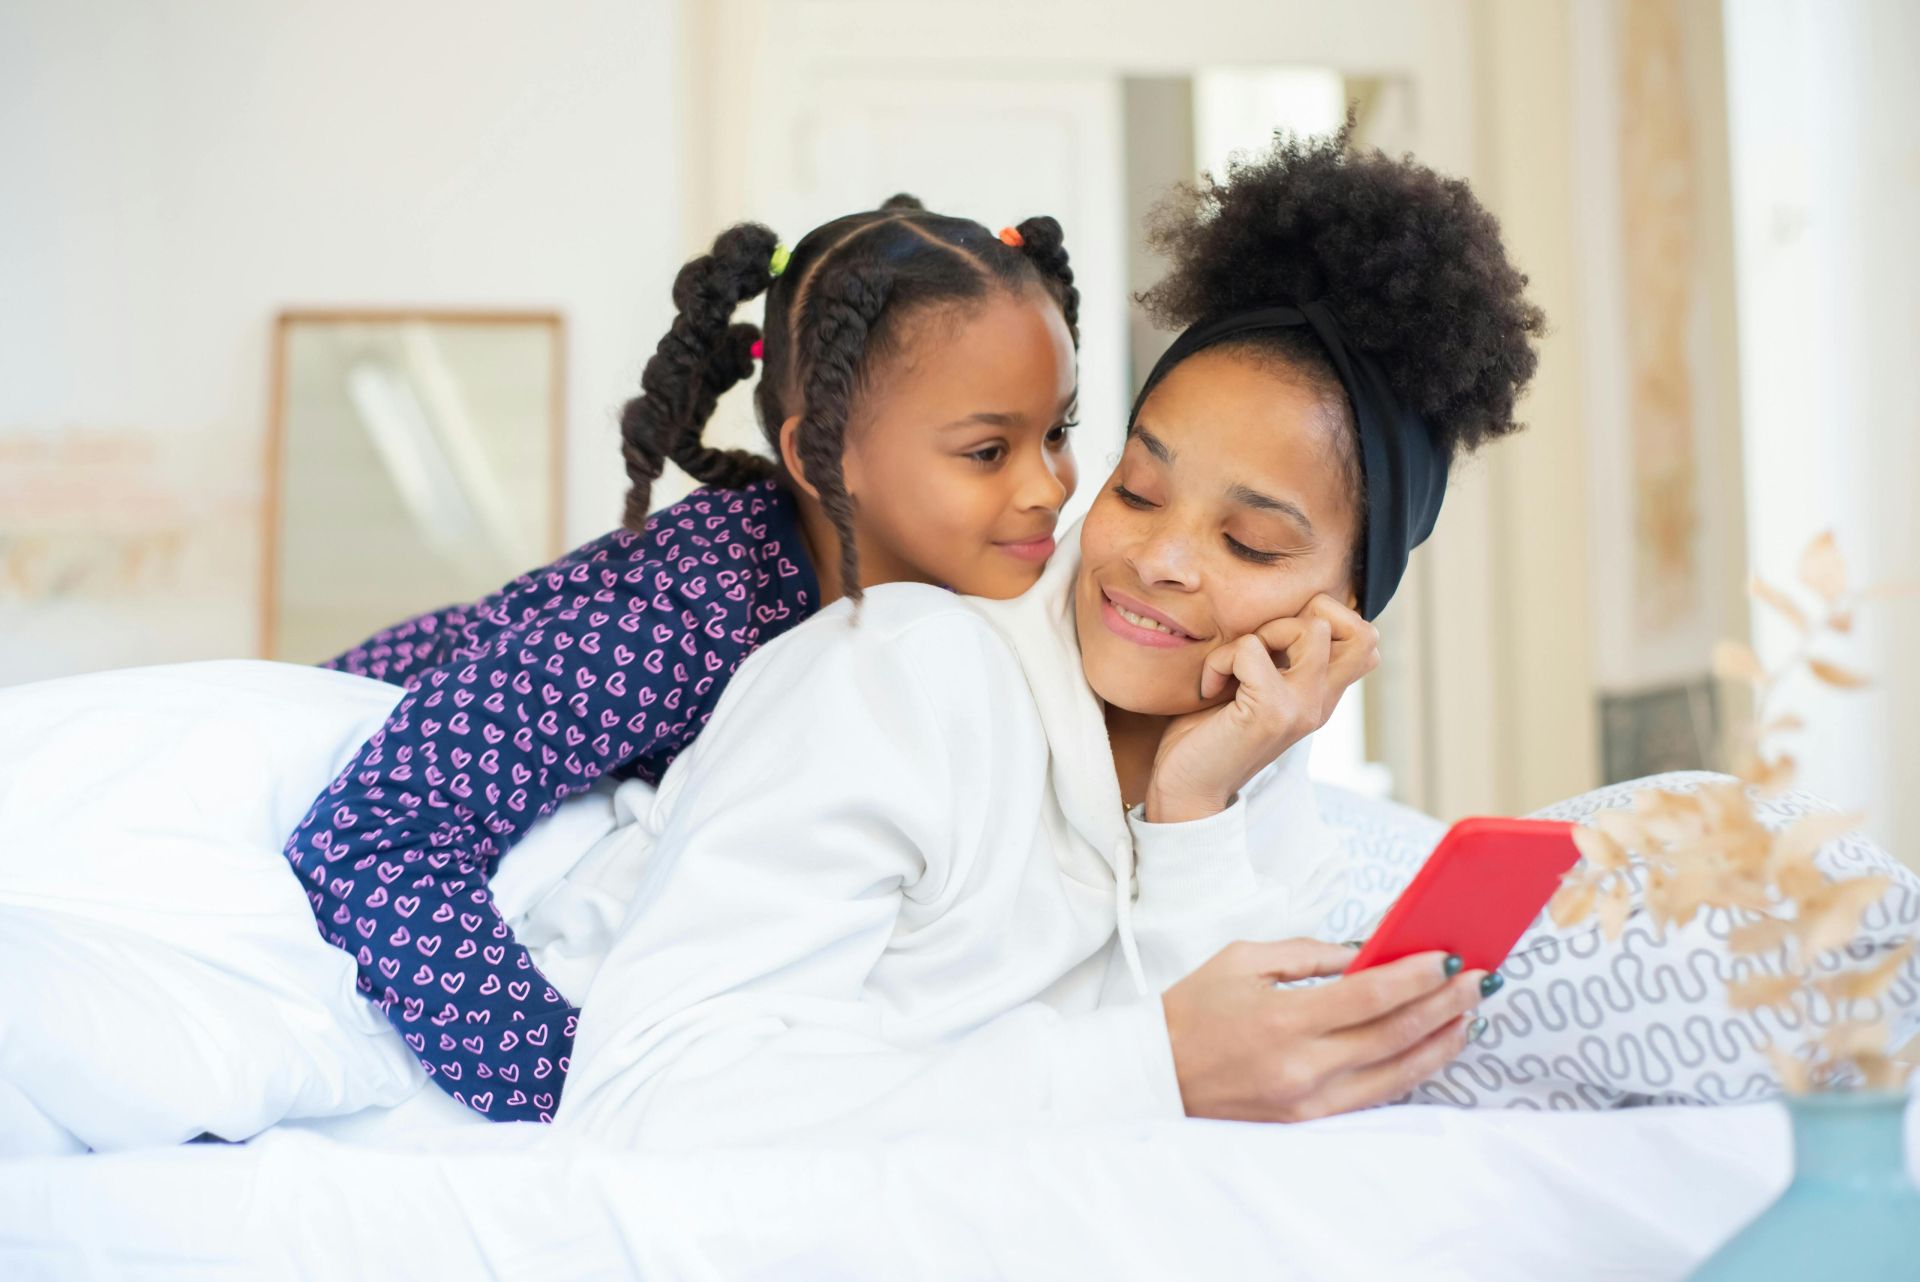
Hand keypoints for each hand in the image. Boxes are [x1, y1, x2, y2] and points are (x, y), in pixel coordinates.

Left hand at [1145, 595, 1377, 822]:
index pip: (1366, 639)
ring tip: (1233, 669)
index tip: (1274, 645)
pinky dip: (1219, 660)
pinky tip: (1210, 689)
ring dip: (1260, 634)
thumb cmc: (1208, 736)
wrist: (1186, 791)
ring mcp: (1303, 708)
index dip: (1325, 620)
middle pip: (1363, 630)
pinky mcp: (1273, 712)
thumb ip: (1278, 660)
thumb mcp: (1254, 689)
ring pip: (1312, 628)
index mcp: (1321, 696)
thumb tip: (1283, 612)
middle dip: (1305, 616)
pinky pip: (1250, 648)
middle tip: (1260, 648)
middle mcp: (1322, 702)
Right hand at [1161, 939, 1485, 1122]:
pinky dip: (1410, 1071)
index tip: (1451, 957)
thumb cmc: (1194, 1009)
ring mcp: (1309, 1102)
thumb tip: (1369, 951)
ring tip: (1470, 1015)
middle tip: (1480, 979)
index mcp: (1283, 1019)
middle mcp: (1302, 1067)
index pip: (1370, 996)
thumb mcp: (1244, 960)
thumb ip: (1310, 954)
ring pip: (1396, 1074)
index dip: (1418, 977)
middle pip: (1394, 1035)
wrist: (1155, 1074)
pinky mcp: (1309, 1122)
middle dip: (1445, 1004)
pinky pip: (1375, 1097)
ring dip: (1440, 1042)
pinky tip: (1432, 1049)